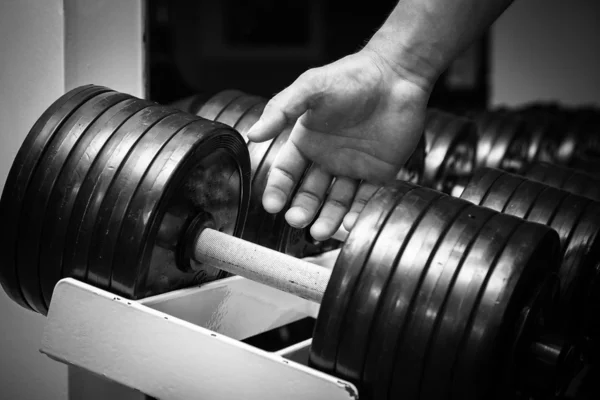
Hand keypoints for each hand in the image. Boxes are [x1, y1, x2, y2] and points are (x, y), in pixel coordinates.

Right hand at [246, 48, 431, 240]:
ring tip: (320, 232)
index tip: (272, 205)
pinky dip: (357, 213)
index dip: (278, 189)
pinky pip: (365, 199)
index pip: (286, 172)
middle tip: (297, 221)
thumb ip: (281, 110)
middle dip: (302, 209)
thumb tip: (253, 134)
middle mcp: (327, 157)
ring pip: (336, 201)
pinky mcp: (379, 173)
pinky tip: (348, 223)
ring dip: (327, 218)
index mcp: (307, 140)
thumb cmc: (352, 76)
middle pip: (309, 192)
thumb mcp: (310, 88)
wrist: (396, 74)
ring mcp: (353, 167)